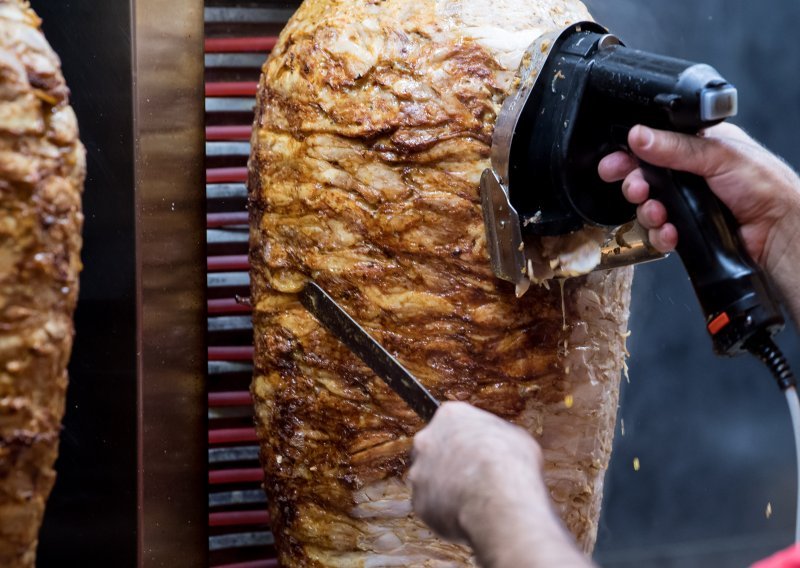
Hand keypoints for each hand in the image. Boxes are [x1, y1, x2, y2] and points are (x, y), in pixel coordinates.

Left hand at [409, 402, 590, 567]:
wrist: (498, 498)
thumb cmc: (512, 464)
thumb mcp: (517, 437)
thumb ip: (497, 436)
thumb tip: (500, 444)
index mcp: (450, 415)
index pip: (451, 422)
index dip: (465, 439)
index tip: (475, 451)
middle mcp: (427, 439)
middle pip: (433, 448)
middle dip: (449, 461)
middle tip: (471, 476)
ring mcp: (419, 470)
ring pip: (429, 479)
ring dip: (444, 487)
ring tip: (472, 500)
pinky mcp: (418, 500)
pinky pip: (430, 506)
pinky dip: (443, 512)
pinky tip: (465, 514)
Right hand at [598, 124, 799, 321]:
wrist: (779, 231)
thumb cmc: (765, 186)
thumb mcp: (718, 155)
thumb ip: (674, 147)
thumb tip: (639, 135)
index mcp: (698, 146)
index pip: (652, 145)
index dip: (629, 155)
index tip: (614, 164)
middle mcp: (689, 175)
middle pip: (643, 178)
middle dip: (635, 186)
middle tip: (637, 189)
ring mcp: (686, 203)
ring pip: (648, 207)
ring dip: (648, 212)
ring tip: (660, 214)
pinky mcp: (687, 229)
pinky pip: (659, 233)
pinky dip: (661, 234)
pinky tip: (671, 232)